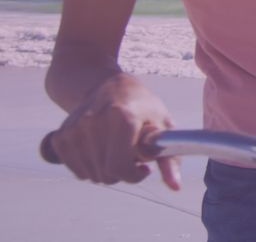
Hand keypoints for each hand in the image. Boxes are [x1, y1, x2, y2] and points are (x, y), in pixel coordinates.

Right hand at [46, 73, 181, 190]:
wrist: (109, 87)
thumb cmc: (141, 107)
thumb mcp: (162, 126)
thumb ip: (169, 157)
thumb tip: (175, 187)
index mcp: (122, 117)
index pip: (119, 166)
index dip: (134, 175)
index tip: (143, 168)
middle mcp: (93, 121)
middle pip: (106, 174)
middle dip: (123, 173)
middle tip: (132, 156)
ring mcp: (74, 129)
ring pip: (91, 175)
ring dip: (106, 171)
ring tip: (117, 151)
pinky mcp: (61, 136)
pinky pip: (77, 170)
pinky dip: (90, 168)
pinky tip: (101, 152)